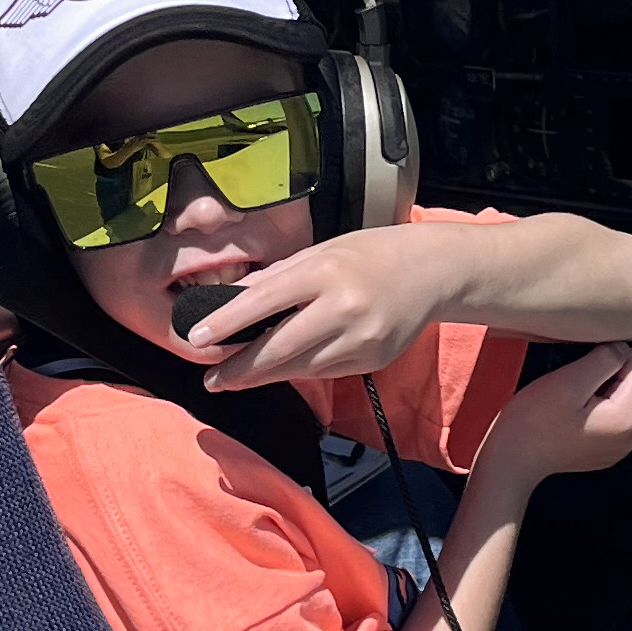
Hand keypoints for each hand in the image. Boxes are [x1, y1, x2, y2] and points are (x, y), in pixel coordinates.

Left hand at [191, 224, 452, 390]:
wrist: (433, 273)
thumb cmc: (371, 254)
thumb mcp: (323, 251)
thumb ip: (278, 277)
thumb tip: (233, 300)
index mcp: (327, 272)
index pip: (267, 299)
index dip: (229, 321)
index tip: (198, 337)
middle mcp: (344, 308)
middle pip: (281, 347)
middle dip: (241, 368)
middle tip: (211, 379)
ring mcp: (361, 339)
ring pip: (301, 367)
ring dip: (264, 375)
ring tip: (234, 378)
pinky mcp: (372, 360)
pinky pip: (324, 371)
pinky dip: (299, 370)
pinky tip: (279, 369)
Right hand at [474, 344, 631, 485]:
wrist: (511, 461)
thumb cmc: (533, 422)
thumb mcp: (568, 380)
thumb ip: (605, 359)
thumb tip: (623, 348)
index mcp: (629, 417)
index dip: (613, 357)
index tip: (584, 372)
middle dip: (618, 372)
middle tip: (582, 384)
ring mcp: (624, 446)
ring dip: (610, 388)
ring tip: (578, 400)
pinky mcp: (611, 449)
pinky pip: (621, 414)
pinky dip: (604, 406)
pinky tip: (577, 414)